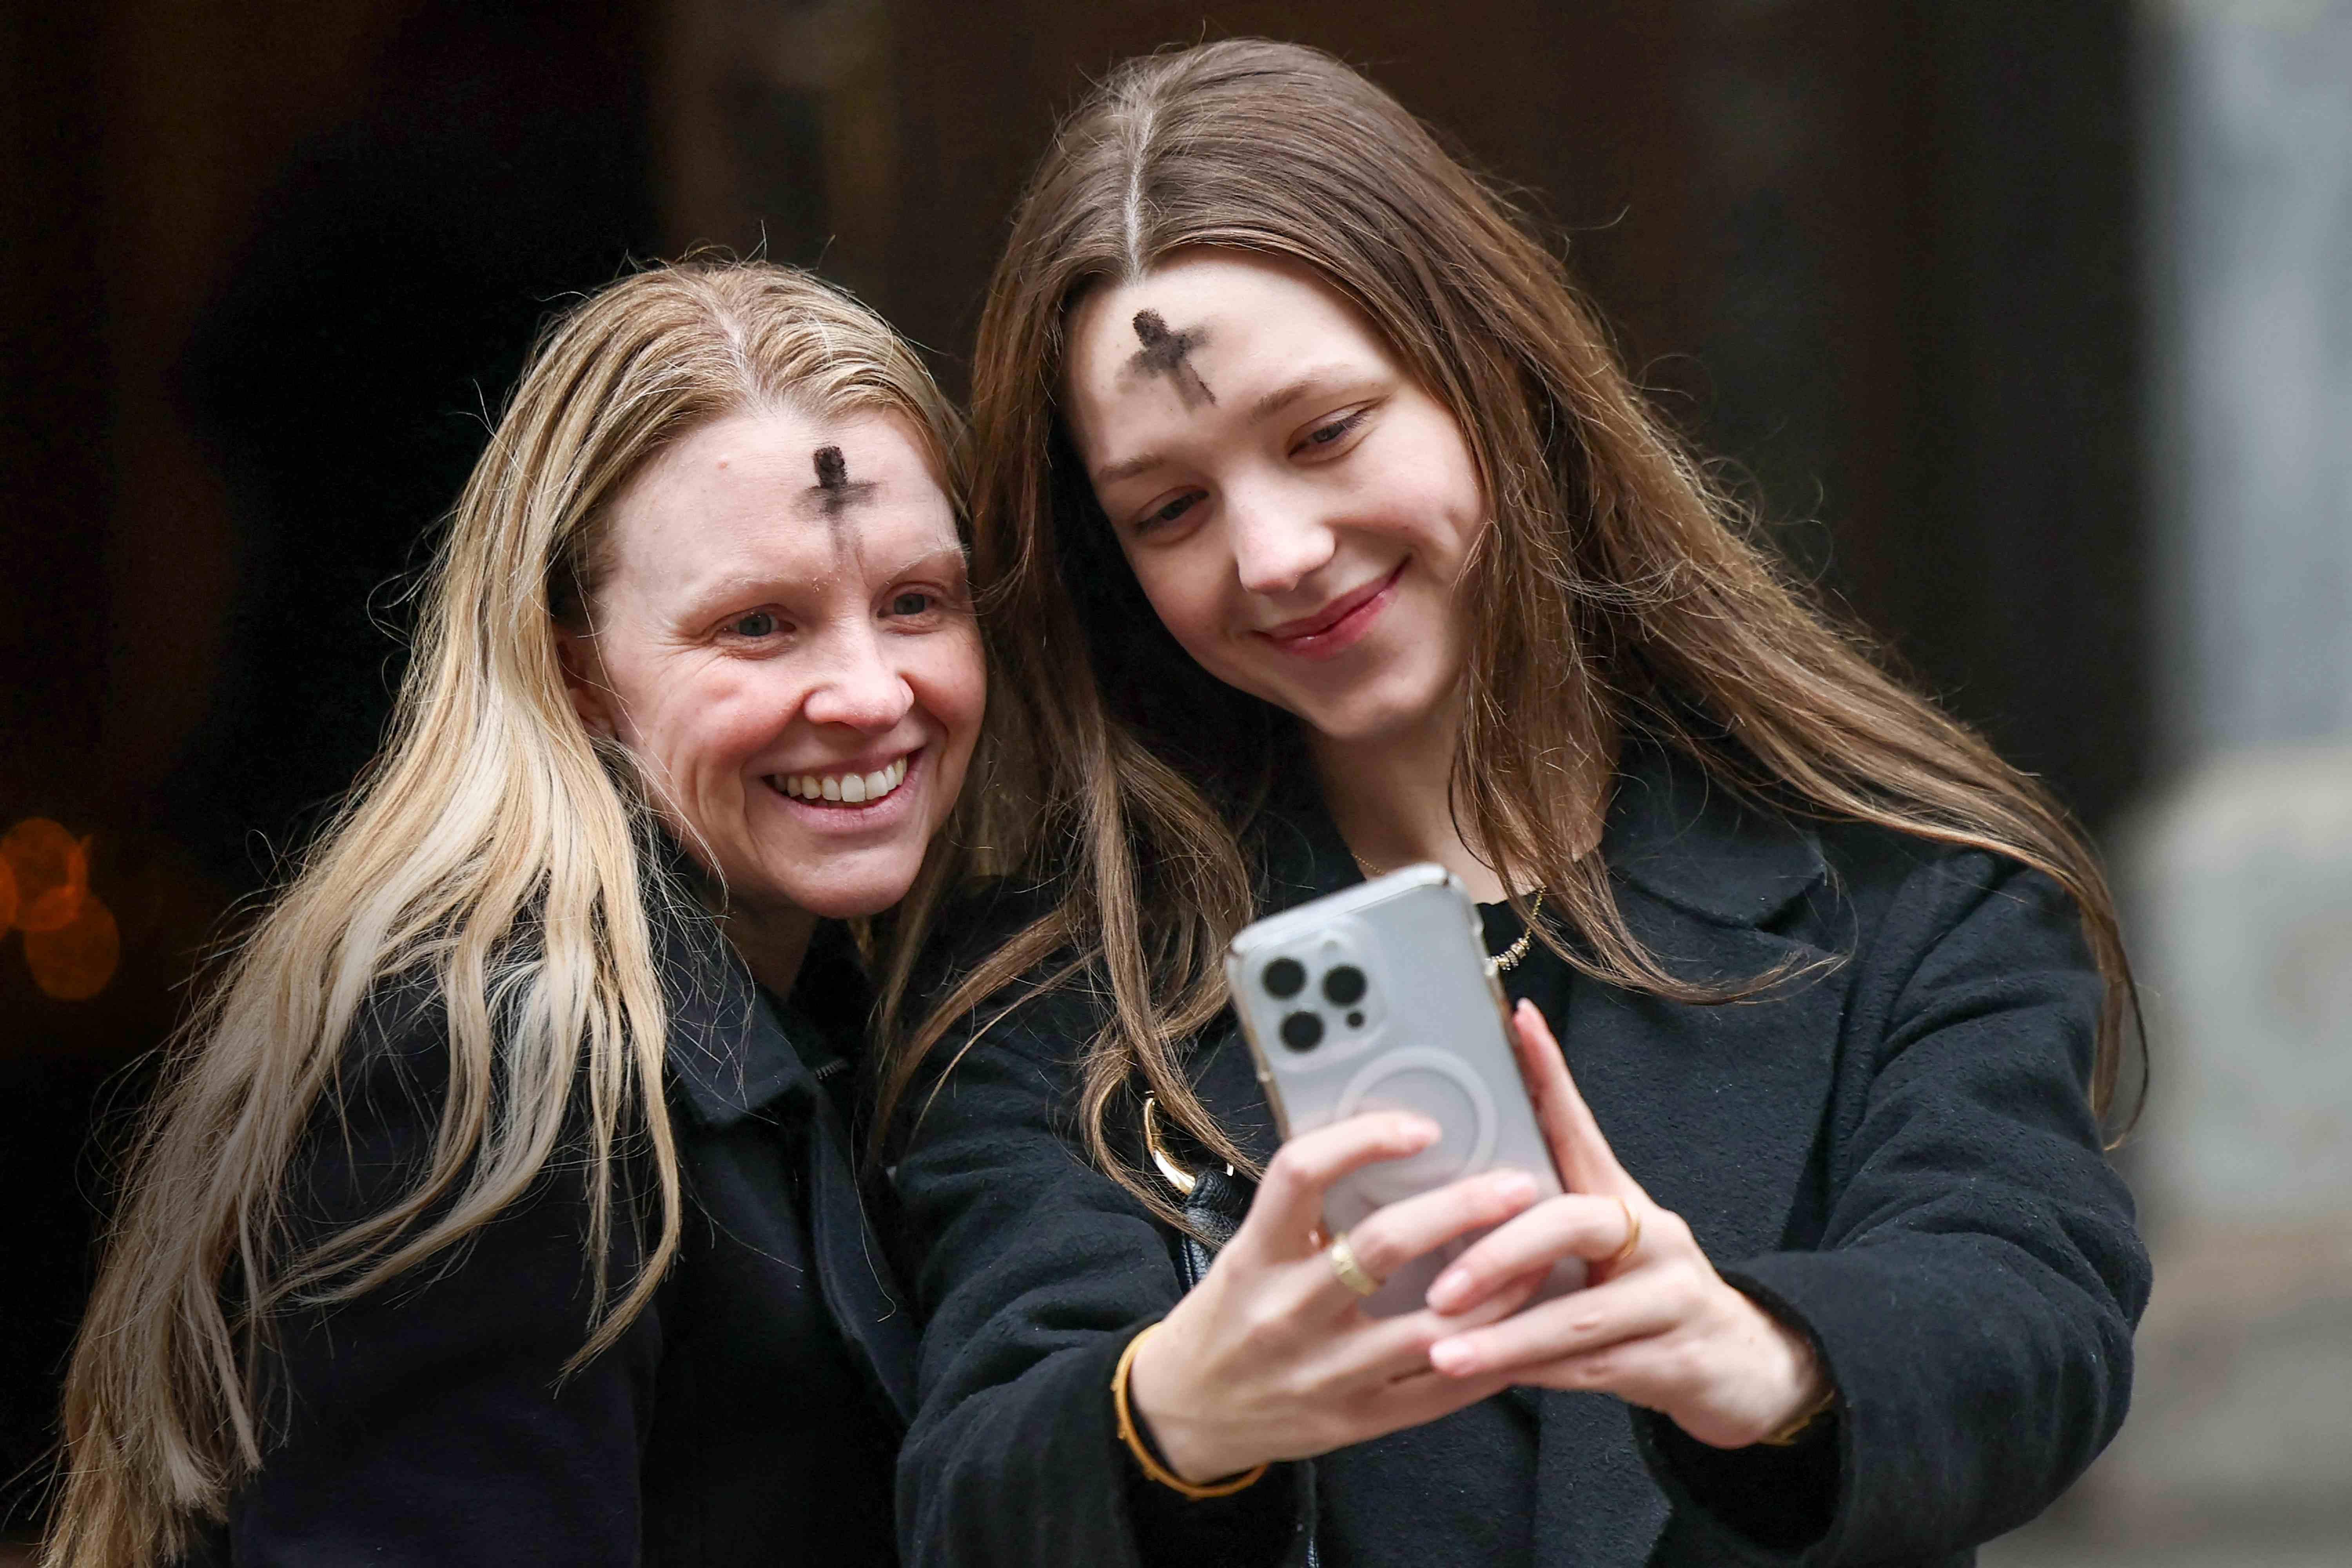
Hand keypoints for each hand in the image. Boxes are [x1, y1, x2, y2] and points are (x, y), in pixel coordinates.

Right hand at [1127, 1112, 1550, 1481]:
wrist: (1188, 1412)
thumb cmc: (1227, 1316)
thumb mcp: (1245, 1254)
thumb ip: (1305, 1216)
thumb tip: (1386, 1154)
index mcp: (1256, 1256)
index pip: (1301, 1176)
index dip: (1362, 1140)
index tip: (1421, 1127)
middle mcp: (1287, 1311)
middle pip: (1384, 1245)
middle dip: (1461, 1209)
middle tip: (1517, 1184)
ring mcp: (1325, 1373)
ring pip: (1432, 1326)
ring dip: (1497, 1289)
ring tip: (1540, 1255)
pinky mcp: (1356, 1421)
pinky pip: (1440, 1391)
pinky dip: (1490, 1357)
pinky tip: (1523, 1327)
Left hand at [1421, 1001, 1830, 1448]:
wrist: (1741, 1364)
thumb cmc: (1642, 1297)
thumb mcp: (1600, 1251)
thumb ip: (1540, 1223)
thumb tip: (1451, 1191)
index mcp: (1621, 1199)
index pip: (1581, 1127)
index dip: (1551, 1073)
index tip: (1519, 1022)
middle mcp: (1653, 1236)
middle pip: (1575, 1224)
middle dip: (1501, 1254)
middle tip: (1440, 1288)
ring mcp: (1672, 1298)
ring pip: (1580, 1317)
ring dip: (1505, 1337)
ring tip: (1441, 1351)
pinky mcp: (1678, 1359)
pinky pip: (1595, 1369)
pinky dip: (1538, 1374)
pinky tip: (1491, 1378)